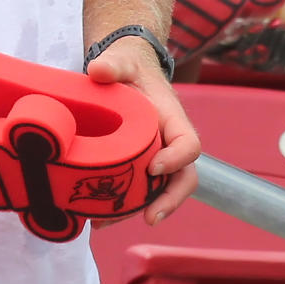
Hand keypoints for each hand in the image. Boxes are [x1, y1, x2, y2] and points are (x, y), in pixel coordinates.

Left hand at [85, 37, 198, 225]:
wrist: (122, 74)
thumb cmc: (128, 67)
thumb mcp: (122, 61)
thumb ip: (114, 64)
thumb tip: (98, 70)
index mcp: (172, 119)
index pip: (189, 144)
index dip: (178, 158)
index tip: (155, 167)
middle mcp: (168, 143)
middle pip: (182, 178)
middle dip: (170, 200)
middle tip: (150, 217)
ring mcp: (154, 157)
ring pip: (158, 191)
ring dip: (138, 209)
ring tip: (106, 223)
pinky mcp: (136, 165)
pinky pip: (137, 190)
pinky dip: (120, 206)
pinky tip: (95, 217)